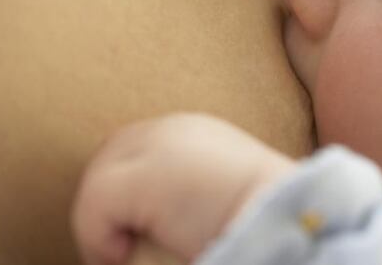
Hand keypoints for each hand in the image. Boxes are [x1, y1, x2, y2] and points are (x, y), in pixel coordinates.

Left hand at [72, 113, 295, 264]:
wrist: (287, 221)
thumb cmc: (265, 220)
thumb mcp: (228, 196)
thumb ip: (193, 197)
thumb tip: (151, 229)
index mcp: (202, 133)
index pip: (139, 146)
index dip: (126, 186)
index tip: (127, 231)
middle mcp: (177, 128)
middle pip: (112, 156)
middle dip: (103, 200)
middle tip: (113, 247)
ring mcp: (158, 148)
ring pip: (99, 185)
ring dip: (100, 226)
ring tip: (118, 258)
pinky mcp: (140, 179)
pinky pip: (94, 208)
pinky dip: (98, 239)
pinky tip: (123, 258)